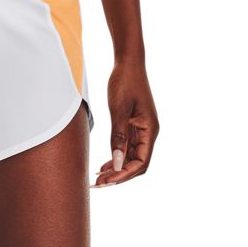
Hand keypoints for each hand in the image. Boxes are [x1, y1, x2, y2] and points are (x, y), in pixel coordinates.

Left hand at [92, 60, 159, 186]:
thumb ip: (118, 137)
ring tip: (97, 178)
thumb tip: (117, 163)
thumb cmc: (124, 82)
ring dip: (115, 170)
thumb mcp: (118, 110)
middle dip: (118, 176)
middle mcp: (148, 133)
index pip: (140, 163)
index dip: (123, 175)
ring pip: (130, 159)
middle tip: (97, 184)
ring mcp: (141, 130)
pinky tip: (102, 166)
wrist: (127, 62)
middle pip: (136, 165)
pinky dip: (115, 159)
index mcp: (150, 130)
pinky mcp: (133, 127)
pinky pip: (126, 149)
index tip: (106, 181)